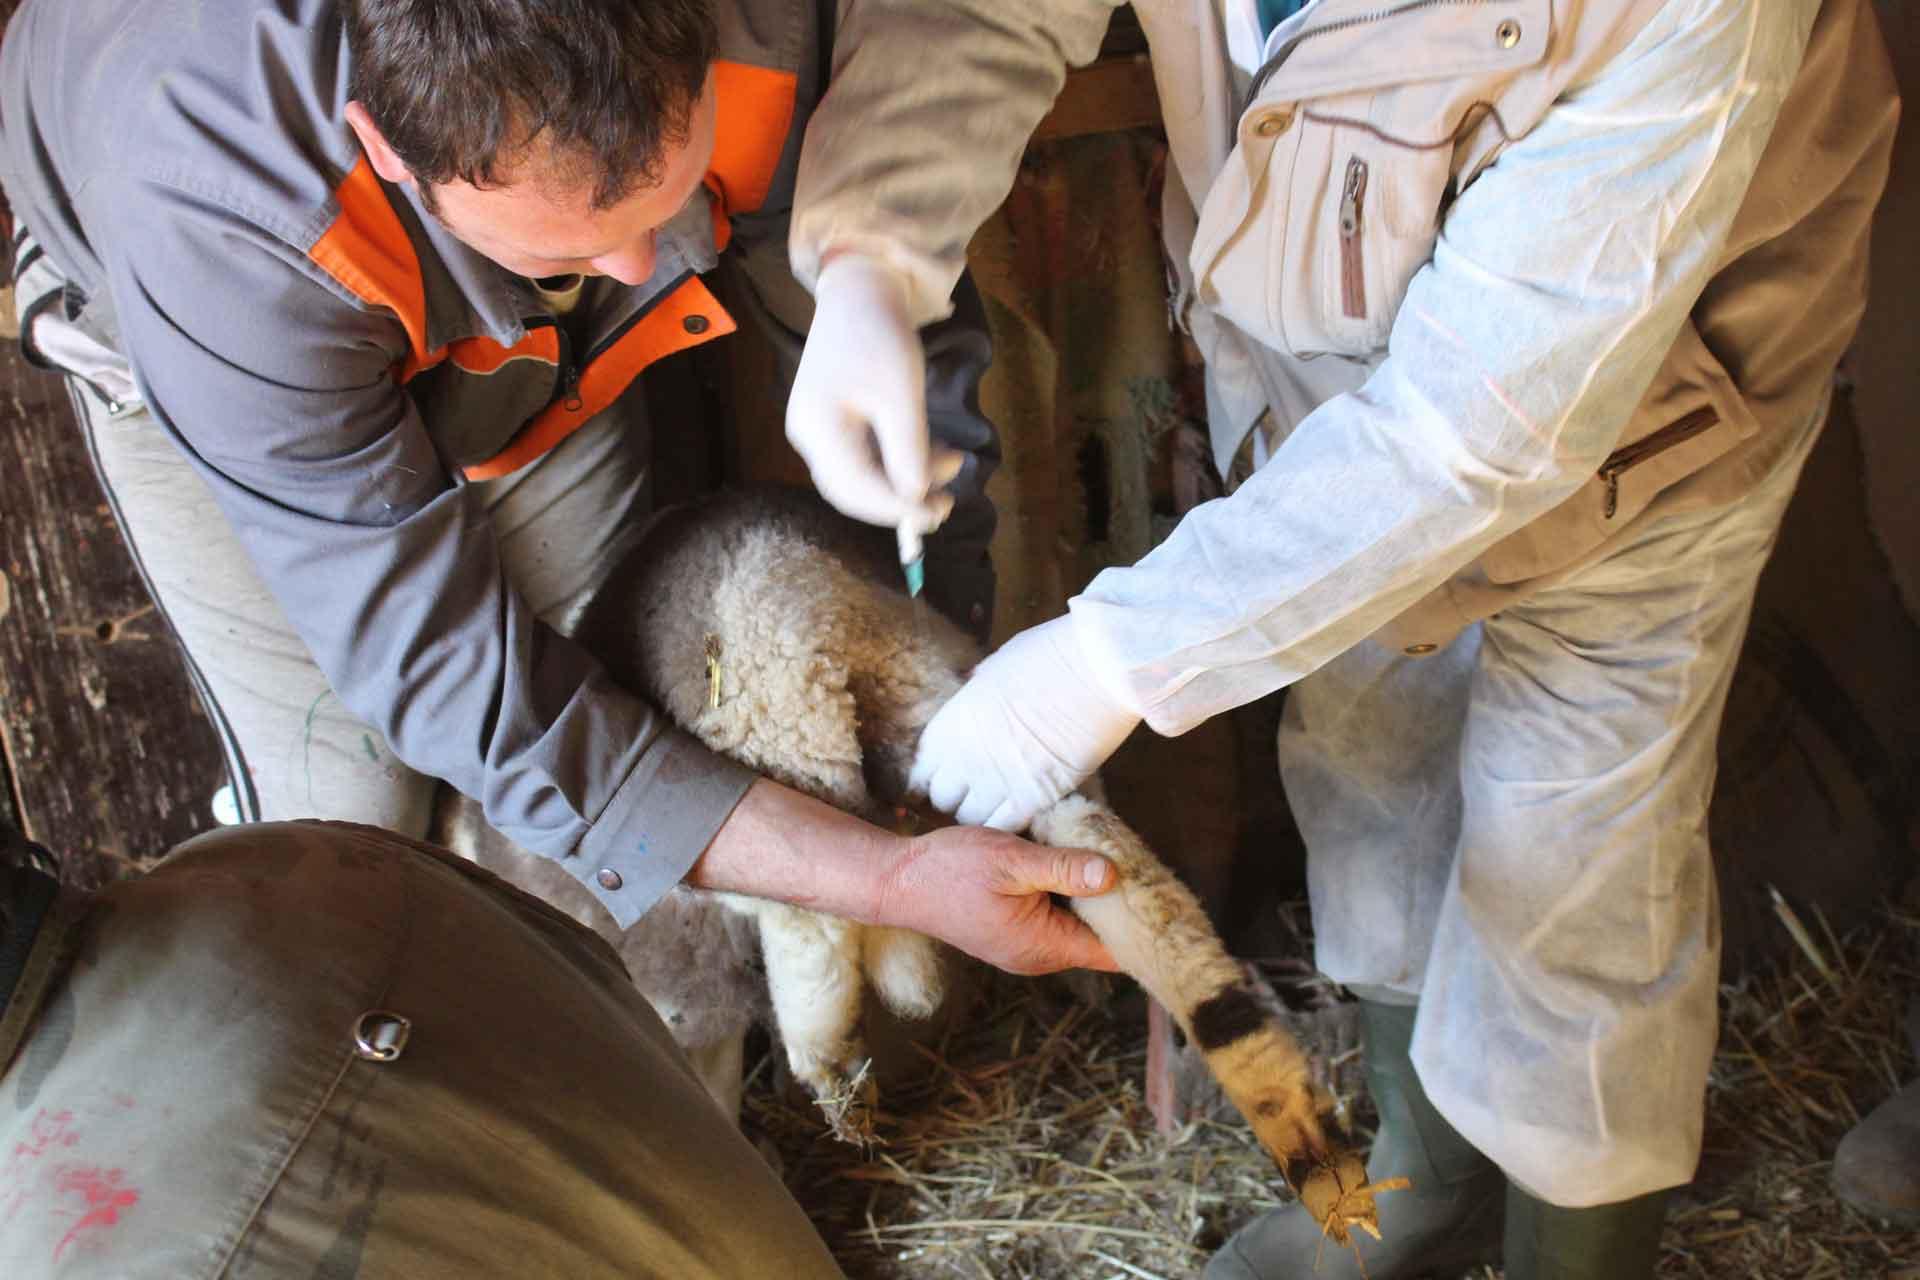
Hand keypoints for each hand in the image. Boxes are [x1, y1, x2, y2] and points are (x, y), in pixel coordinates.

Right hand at [787, 253, 960, 529]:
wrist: (860, 290)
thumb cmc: (879, 335)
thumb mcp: (901, 394)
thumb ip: (908, 451)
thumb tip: (916, 500)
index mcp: (819, 428)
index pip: (855, 489)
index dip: (896, 509)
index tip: (936, 515)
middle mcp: (810, 436)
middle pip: (854, 491)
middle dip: (902, 501)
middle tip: (948, 504)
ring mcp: (819, 430)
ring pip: (863, 476)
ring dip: (908, 478)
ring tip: (955, 463)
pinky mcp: (834, 422)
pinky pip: (866, 456)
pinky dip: (900, 460)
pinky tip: (935, 452)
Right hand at [874, 824, 1119, 975]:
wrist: (895, 881)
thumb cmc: (949, 870)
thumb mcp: (1011, 860)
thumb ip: (1063, 868)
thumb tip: (1113, 874)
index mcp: (1042, 946)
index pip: (1113, 950)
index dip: (1140, 925)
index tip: (1160, 891)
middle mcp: (1037, 955)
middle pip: (1100, 938)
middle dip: (1120, 904)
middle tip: (1139, 860)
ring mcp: (1024, 945)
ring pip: (1077, 925)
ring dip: (1092, 895)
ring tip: (1112, 854)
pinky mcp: (1012, 930)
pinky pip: (1056, 917)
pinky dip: (1070, 892)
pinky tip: (1074, 861)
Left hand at [910, 615, 1140, 831]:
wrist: (1096, 668)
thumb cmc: (1051, 654)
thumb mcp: (997, 665)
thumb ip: (978, 687)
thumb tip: (973, 686)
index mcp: (953, 721)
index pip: (922, 769)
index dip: (934, 776)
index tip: (948, 777)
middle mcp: (966, 756)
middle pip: (943, 799)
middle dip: (956, 798)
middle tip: (977, 792)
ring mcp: (998, 779)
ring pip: (970, 819)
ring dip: (983, 814)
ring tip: (1001, 804)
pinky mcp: (1034, 797)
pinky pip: (1004, 827)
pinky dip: (1009, 825)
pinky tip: (1022, 813)